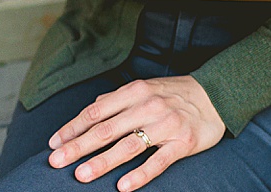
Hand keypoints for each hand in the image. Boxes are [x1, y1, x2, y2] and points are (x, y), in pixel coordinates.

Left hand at [47, 76, 224, 190]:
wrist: (216, 95)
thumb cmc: (175, 94)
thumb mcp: (145, 88)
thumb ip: (117, 100)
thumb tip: (91, 111)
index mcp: (136, 91)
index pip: (96, 111)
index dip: (73, 127)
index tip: (54, 143)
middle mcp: (148, 106)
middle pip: (106, 129)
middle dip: (78, 146)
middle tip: (56, 161)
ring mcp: (165, 125)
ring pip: (128, 146)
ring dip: (102, 161)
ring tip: (81, 175)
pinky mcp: (182, 143)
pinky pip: (157, 161)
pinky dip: (139, 175)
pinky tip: (122, 186)